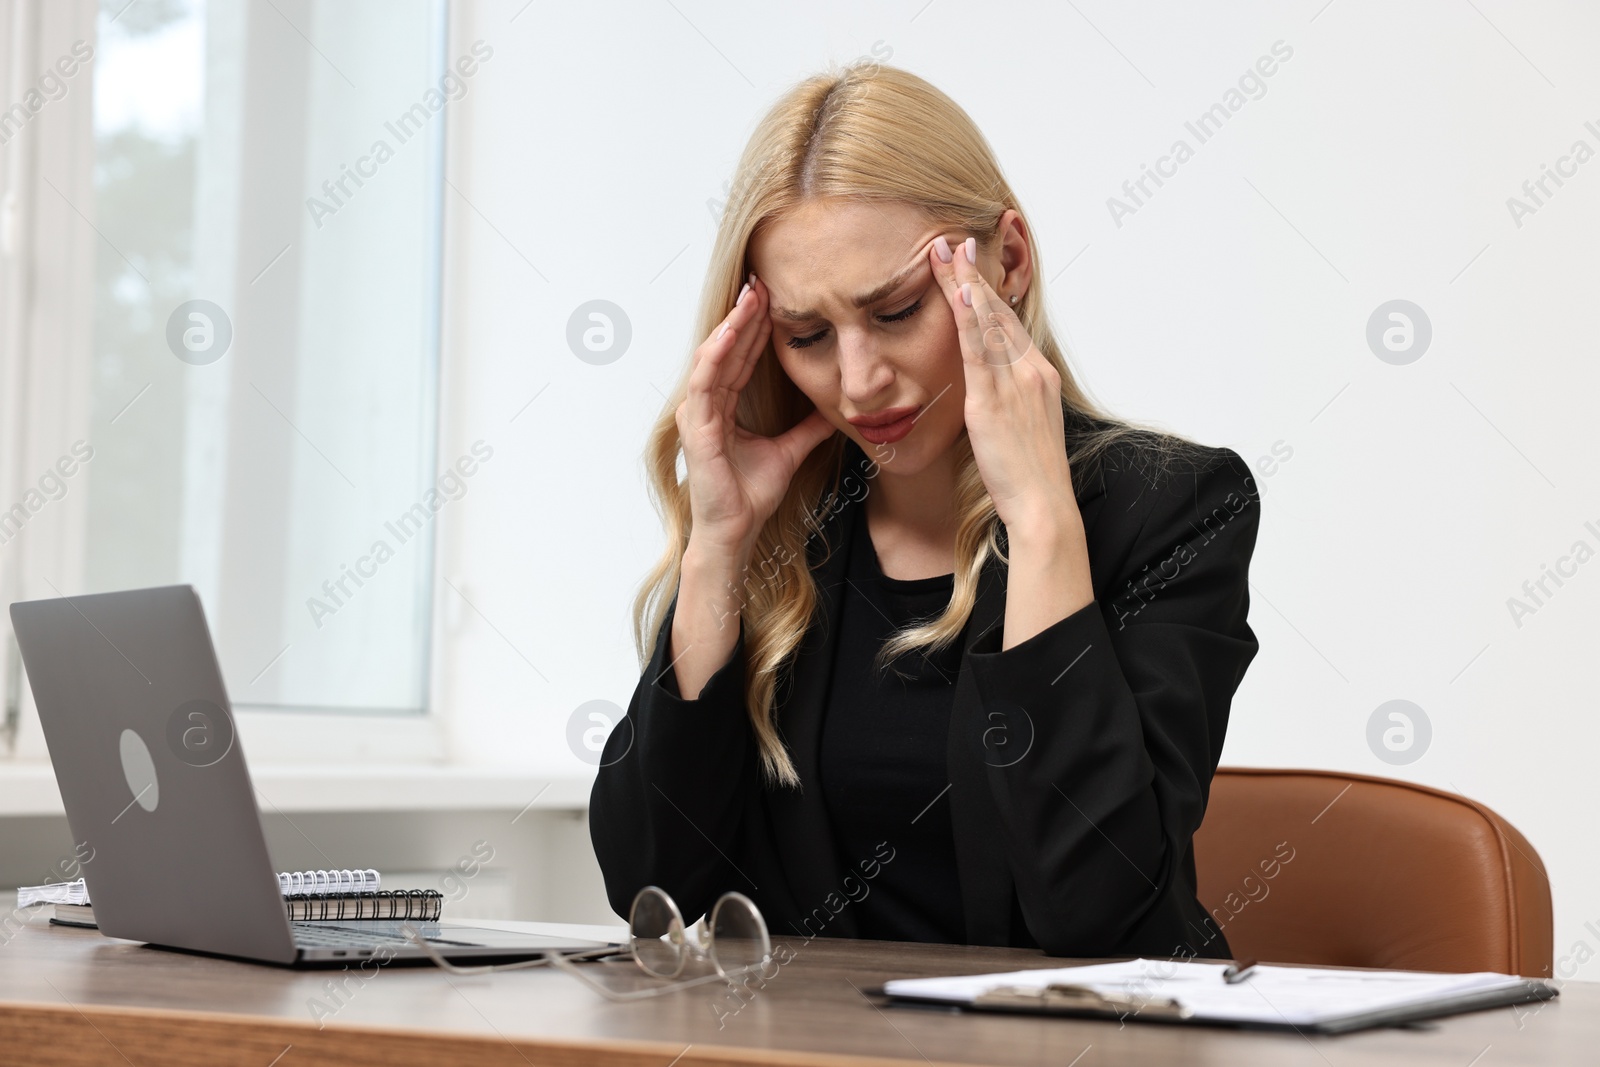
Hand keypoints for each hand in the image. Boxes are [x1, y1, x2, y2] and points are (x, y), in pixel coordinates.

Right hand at [677, 273, 835, 555]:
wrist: (737, 530)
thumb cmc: (751, 495)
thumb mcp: (790, 451)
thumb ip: (808, 428)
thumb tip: (834, 410)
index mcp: (724, 407)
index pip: (742, 357)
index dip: (757, 327)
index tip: (775, 298)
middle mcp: (706, 405)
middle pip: (728, 349)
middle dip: (745, 315)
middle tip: (763, 281)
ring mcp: (698, 414)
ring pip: (714, 356)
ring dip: (732, 325)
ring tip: (750, 296)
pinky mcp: (697, 426)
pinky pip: (705, 382)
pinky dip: (717, 354)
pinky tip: (732, 332)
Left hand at [928, 235, 1078, 536]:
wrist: (1043, 505)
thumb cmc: (1030, 476)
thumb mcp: (1023, 429)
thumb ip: (1006, 402)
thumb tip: (986, 392)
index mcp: (1039, 377)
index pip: (1008, 325)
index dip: (988, 294)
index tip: (971, 267)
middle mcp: (1030, 372)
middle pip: (998, 313)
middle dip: (973, 275)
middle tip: (954, 241)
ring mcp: (1014, 384)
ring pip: (986, 323)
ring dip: (963, 283)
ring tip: (944, 252)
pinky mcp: (992, 402)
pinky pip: (976, 351)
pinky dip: (966, 318)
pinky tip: (954, 292)